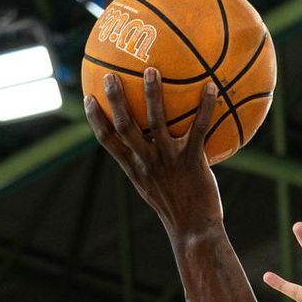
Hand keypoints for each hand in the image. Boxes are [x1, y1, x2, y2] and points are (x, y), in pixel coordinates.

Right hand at [84, 67, 222, 239]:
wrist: (194, 230)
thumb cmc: (176, 208)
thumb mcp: (154, 188)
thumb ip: (148, 165)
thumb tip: (150, 143)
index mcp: (134, 168)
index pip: (107, 141)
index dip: (95, 119)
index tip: (89, 98)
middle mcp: (146, 162)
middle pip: (124, 125)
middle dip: (115, 99)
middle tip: (111, 75)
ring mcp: (168, 160)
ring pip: (156, 122)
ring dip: (152, 94)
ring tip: (151, 70)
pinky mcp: (191, 160)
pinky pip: (199, 127)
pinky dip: (206, 106)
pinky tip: (212, 86)